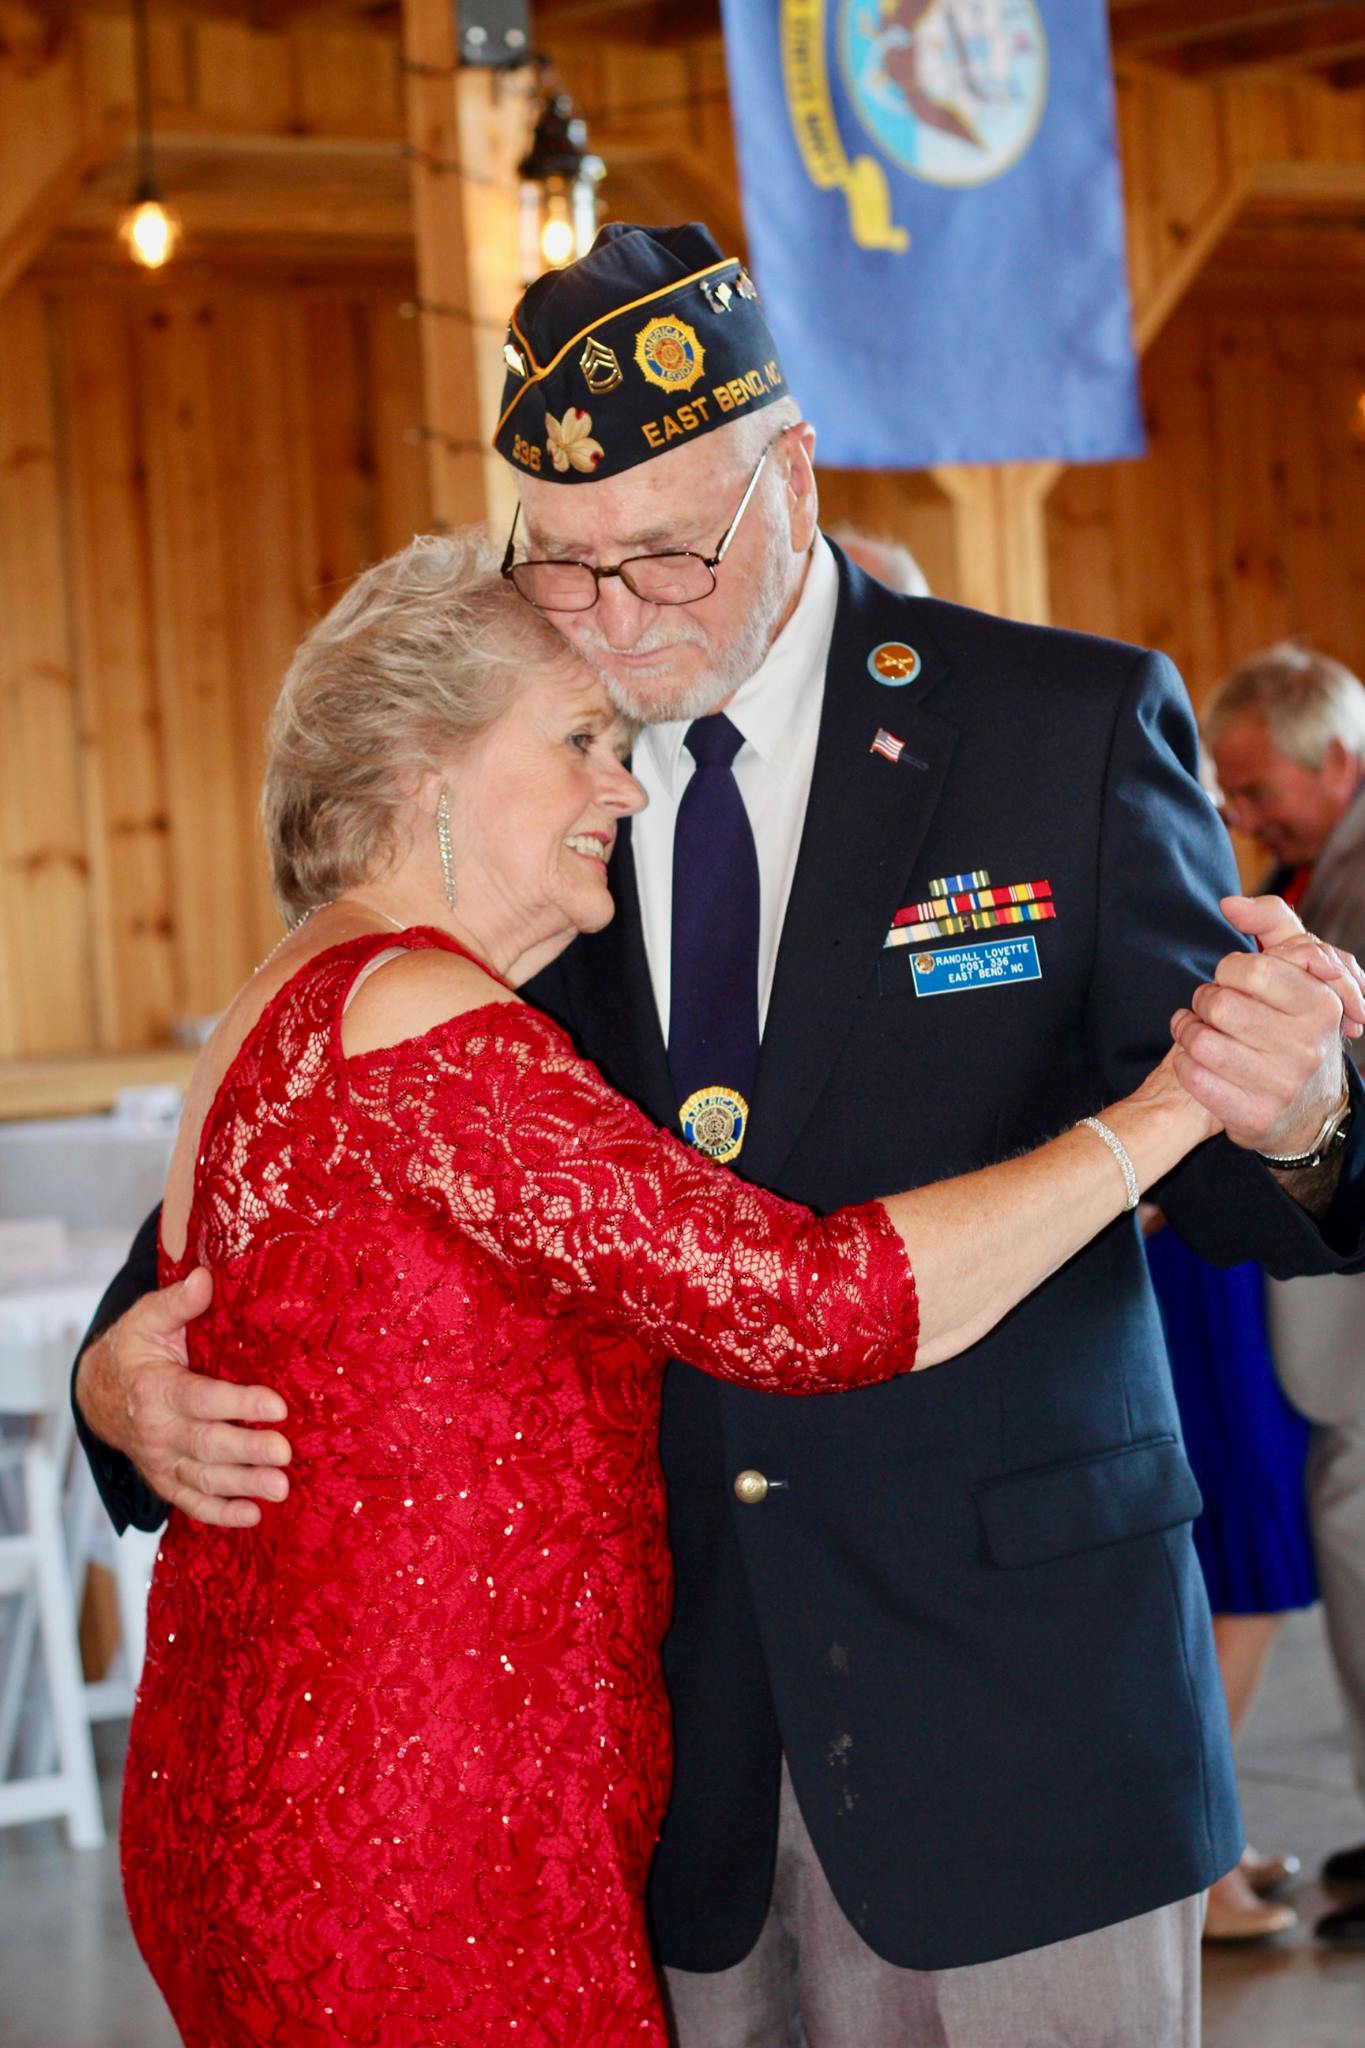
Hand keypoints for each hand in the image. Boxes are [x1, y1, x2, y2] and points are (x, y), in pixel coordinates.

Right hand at [75, 1270, 291, 1527]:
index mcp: (155, 1389)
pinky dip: (220, 1514)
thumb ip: (177, 1302)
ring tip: (280, 1488)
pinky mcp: (165, 1479)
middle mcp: (157, 1431)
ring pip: (203, 1479)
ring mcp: (160, 1460)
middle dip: (247, 1452)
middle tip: (285, 1453)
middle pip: (207, 1446)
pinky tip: (252, 1516)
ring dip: (243, 1486)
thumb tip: (205, 1278)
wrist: (97, 1392)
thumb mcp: (147, 1319)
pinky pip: (190, 1503)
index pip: (201, 1400)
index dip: (239, 1405)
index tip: (277, 1406)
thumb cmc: (132, 1350)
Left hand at [1170, 896, 1349, 1155]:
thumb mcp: (1298, 972)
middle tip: (1208, 1005)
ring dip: (1186, 1030)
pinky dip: (1184, 1063)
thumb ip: (1273, 923)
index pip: (1254, 970)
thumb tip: (1230, 904)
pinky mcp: (1253, 1117)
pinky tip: (1193, 1058)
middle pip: (1221, 1005)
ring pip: (1200, 1041)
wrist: (1307, 1110)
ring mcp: (1281, 1086)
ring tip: (1193, 1028)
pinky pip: (1194, 1077)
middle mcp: (1306, 1048)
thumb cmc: (1293, 1026)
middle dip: (1203, 999)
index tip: (1231, 979)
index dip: (1229, 971)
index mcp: (1320, 1007)